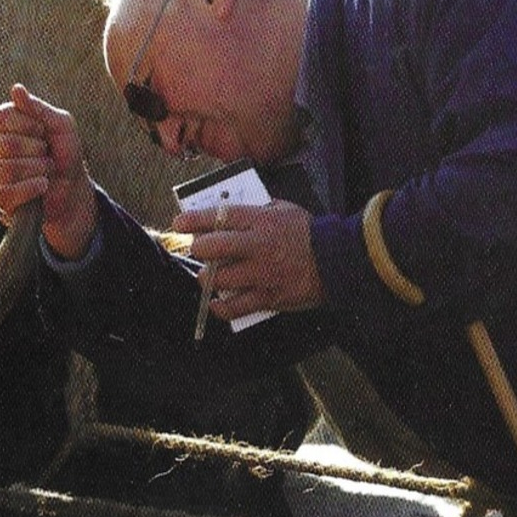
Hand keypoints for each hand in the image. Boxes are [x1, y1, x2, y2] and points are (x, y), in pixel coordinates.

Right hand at [0, 84, 97, 259]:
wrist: (73, 187)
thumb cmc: (65, 151)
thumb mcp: (61, 125)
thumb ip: (39, 108)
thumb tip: (16, 88)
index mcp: (4, 125)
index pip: (1, 117)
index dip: (29, 124)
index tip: (43, 131)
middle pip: (6, 144)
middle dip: (37, 150)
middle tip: (47, 154)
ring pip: (7, 168)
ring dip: (38, 169)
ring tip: (47, 170)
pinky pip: (7, 191)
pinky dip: (33, 187)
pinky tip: (43, 185)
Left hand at [171, 200, 325, 318]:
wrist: (337, 260)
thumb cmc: (308, 232)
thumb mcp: (282, 209)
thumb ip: (254, 211)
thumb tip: (225, 215)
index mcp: (260, 221)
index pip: (219, 217)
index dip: (194, 220)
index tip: (179, 223)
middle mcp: (257, 247)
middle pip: (212, 249)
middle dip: (199, 249)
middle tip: (200, 250)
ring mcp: (262, 274)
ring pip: (218, 280)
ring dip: (208, 278)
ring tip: (209, 276)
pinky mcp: (268, 297)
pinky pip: (235, 307)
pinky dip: (221, 307)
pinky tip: (216, 303)